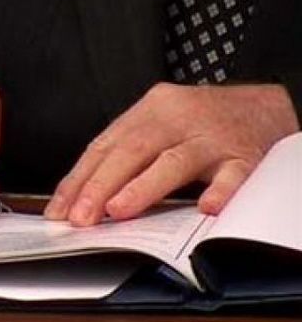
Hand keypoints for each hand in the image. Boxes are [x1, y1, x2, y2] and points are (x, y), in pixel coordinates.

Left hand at [45, 83, 298, 225]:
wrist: (262, 104)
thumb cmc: (201, 121)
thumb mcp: (159, 124)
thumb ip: (127, 153)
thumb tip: (86, 197)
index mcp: (150, 109)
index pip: (105, 145)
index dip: (79, 178)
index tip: (60, 208)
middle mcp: (178, 118)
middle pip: (132, 150)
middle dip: (100, 185)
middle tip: (80, 217)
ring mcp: (212, 136)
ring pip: (175, 160)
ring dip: (143, 187)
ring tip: (118, 210)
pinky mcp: (246, 155)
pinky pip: (234, 174)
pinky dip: (220, 191)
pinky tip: (206, 208)